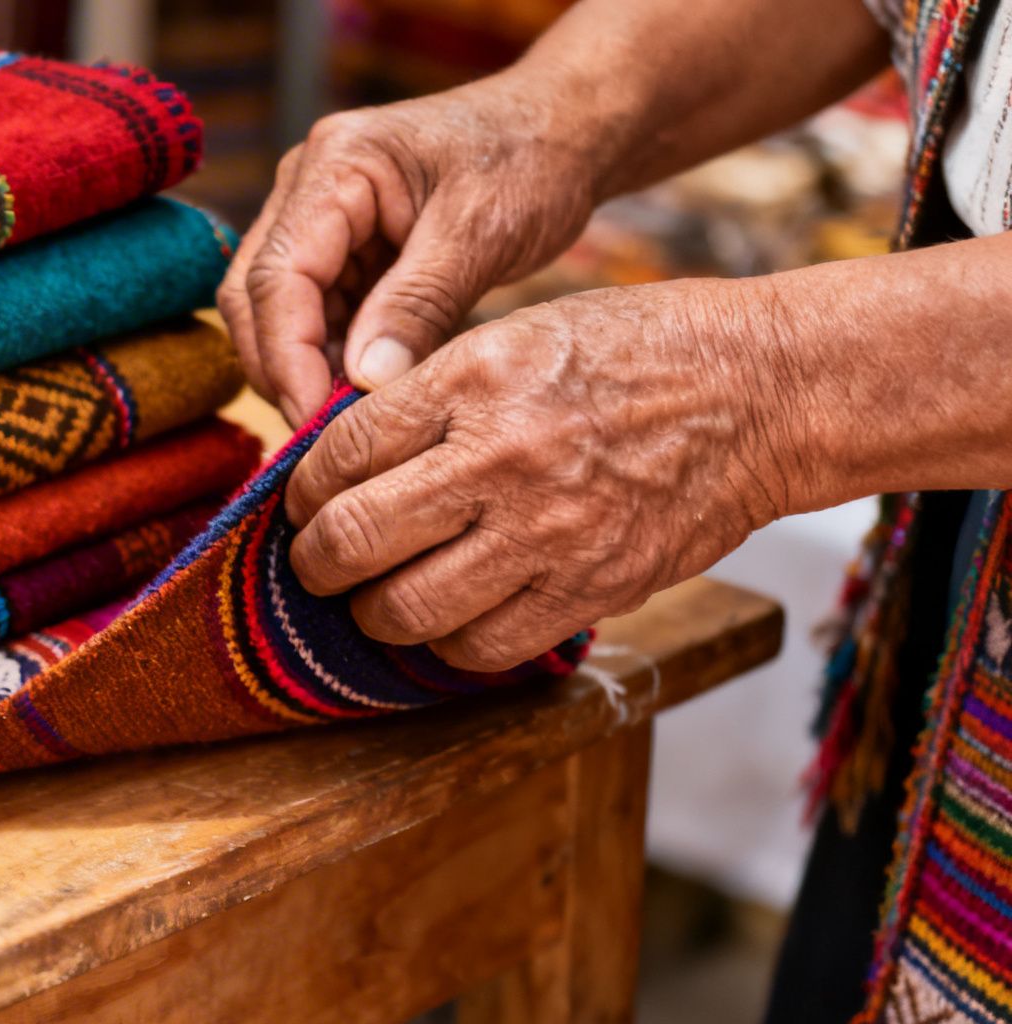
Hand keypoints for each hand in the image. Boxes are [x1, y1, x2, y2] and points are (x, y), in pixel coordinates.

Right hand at [217, 78, 606, 425]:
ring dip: (305, 370)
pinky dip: (331, 361)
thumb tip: (364, 380)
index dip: (287, 356)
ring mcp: (318, 221)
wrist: (559, 129)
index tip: (316, 422)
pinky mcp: (340, 252)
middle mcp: (308, 189)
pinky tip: (365, 395)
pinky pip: (315, 318)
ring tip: (351, 421)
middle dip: (282, 369)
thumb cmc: (530, 159)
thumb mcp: (482, 231)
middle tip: (325, 436)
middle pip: (255, 297)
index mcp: (336, 164)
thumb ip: (419, 303)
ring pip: (276, 315)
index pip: (277, 275)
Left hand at [282, 277, 813, 671]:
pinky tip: (451, 615)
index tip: (308, 503)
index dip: (302, 491)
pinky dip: (447, 642)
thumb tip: (342, 459)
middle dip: (314, 563)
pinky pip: (479, 646)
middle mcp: (498, 458)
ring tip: (379, 596)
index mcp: (470, 382)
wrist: (762, 391)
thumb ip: (428, 398)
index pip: (338, 456)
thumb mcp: (515, 335)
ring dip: (372, 612)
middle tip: (319, 563)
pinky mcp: (590, 588)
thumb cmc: (634, 351)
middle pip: (351, 539)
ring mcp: (545, 531)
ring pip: (402, 609)